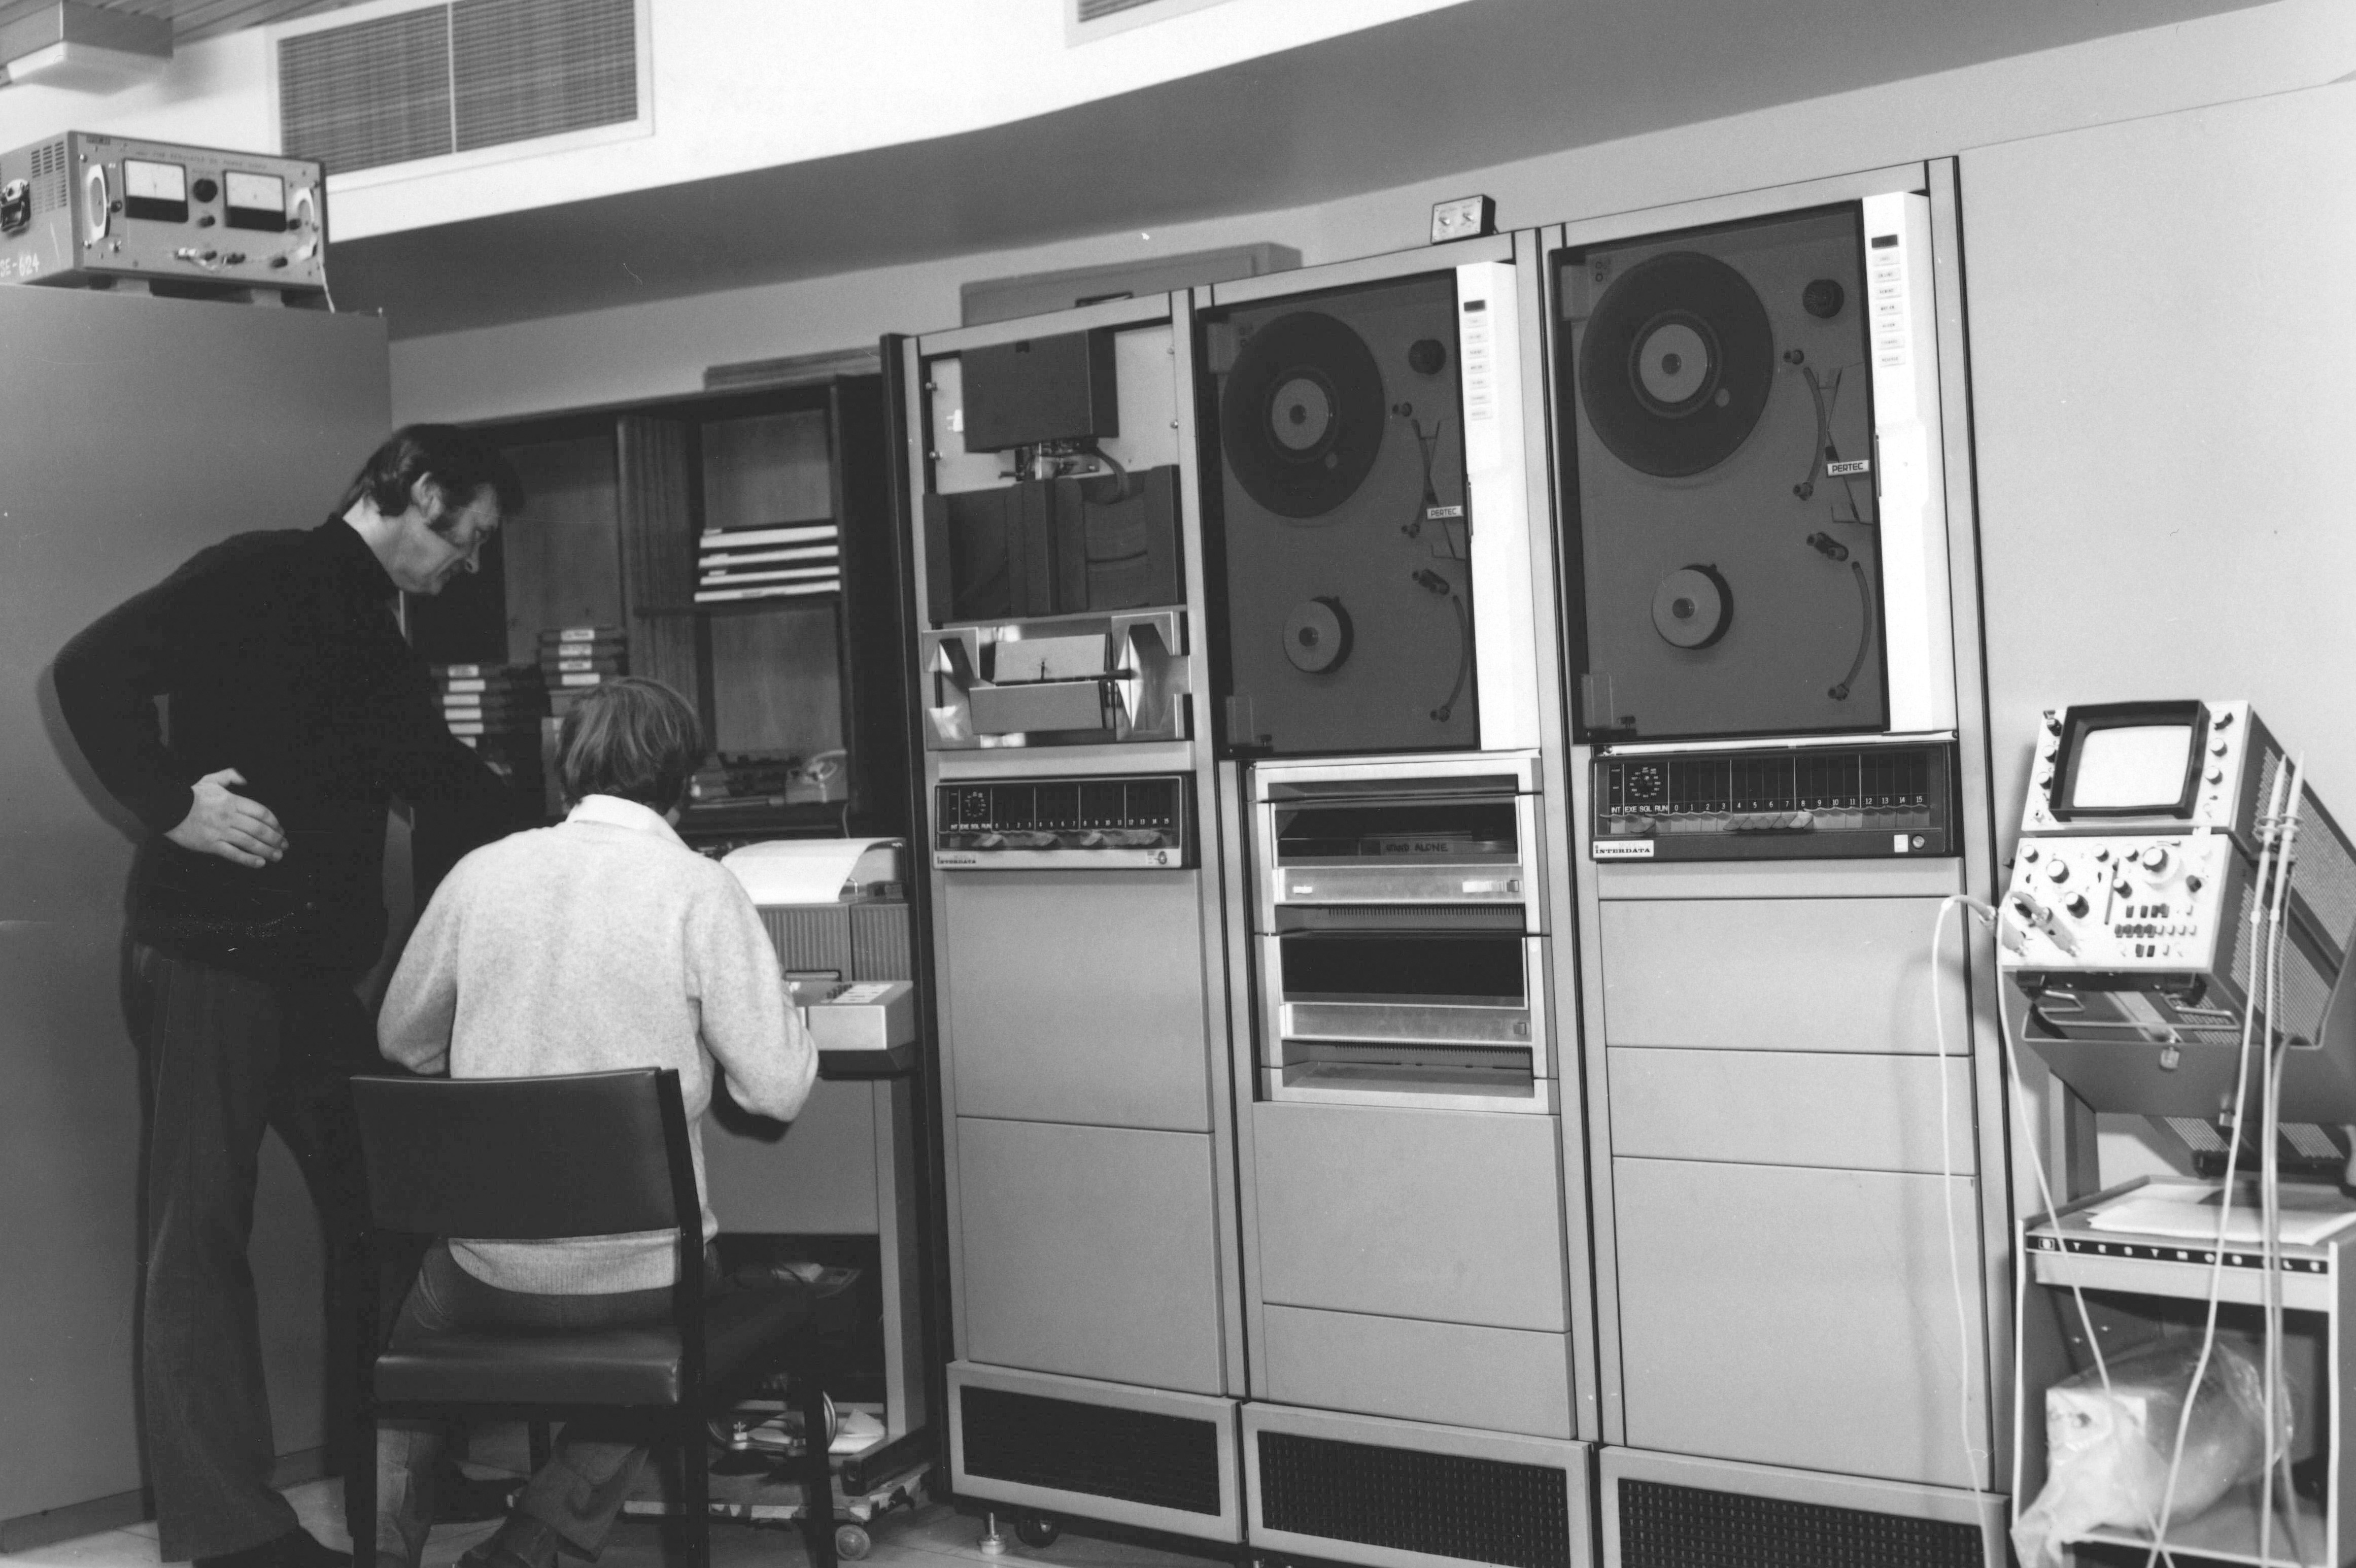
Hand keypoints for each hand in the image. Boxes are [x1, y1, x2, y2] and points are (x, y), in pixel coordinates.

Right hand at [166, 768, 286, 867]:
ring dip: (267, 850)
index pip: (261, 812)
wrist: (166, 807)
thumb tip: (244, 778)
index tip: (280, 829)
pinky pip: (233, 854)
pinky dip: (248, 859)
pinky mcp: (210, 845)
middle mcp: (229, 817)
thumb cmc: (188, 795)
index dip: (274, 822)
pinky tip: (260, 863)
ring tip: (278, 856)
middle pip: (259, 829)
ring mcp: (220, 832)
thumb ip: (229, 776)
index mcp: (231, 801)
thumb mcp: (210, 780)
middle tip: (284, 845)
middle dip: (275, 838)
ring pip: (250, 842)